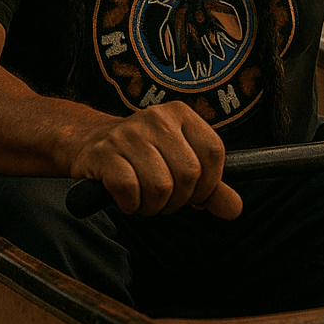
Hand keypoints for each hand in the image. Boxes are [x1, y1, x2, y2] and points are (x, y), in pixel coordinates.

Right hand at [67, 102, 242, 219]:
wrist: (89, 142)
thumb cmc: (142, 156)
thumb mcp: (179, 164)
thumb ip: (210, 187)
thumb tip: (235, 209)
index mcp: (180, 114)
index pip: (214, 152)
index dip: (209, 184)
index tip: (195, 195)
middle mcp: (156, 118)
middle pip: (189, 174)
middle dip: (179, 200)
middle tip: (164, 200)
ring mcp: (127, 134)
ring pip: (160, 186)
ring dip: (153, 206)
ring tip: (144, 199)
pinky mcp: (103, 153)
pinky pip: (130, 190)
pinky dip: (130, 204)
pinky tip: (125, 198)